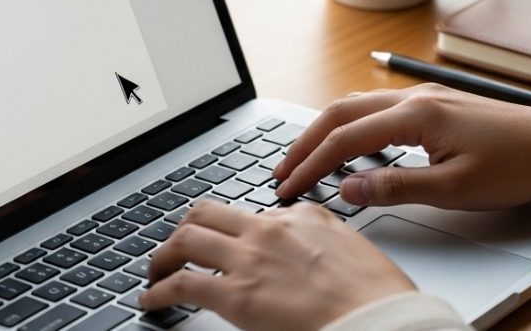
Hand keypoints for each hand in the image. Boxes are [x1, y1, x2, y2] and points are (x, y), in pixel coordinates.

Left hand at [140, 200, 413, 330]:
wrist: (378, 317)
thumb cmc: (374, 293)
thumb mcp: (351, 247)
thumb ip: (321, 238)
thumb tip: (306, 249)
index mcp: (301, 215)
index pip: (251, 213)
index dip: (231, 230)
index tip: (223, 241)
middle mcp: (270, 229)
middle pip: (207, 212)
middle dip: (185, 228)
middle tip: (176, 247)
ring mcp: (250, 259)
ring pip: (187, 239)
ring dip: (163, 255)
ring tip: (156, 271)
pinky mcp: (237, 295)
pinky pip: (182, 284)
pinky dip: (158, 291)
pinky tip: (152, 299)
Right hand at [274, 83, 530, 210]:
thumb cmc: (516, 165)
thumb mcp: (454, 190)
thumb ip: (395, 187)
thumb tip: (347, 189)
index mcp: (416, 115)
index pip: (344, 138)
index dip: (310, 164)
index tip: (287, 186)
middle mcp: (415, 98)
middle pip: (341, 111)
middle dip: (306, 141)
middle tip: (282, 170)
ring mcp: (426, 97)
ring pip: (359, 106)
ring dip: (328, 130)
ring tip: (307, 159)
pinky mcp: (436, 104)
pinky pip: (379, 109)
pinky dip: (353, 126)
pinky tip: (352, 146)